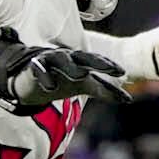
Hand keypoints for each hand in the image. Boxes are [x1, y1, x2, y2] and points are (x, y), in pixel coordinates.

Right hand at [0, 38, 129, 111]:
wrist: (30, 80)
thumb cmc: (62, 81)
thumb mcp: (84, 86)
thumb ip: (105, 91)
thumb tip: (128, 99)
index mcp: (80, 61)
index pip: (98, 62)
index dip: (109, 67)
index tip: (123, 72)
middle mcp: (67, 58)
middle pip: (84, 58)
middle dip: (98, 63)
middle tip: (111, 69)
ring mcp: (51, 61)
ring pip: (62, 61)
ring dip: (72, 67)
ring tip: (82, 75)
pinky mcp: (34, 67)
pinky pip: (40, 70)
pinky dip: (45, 77)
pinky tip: (51, 87)